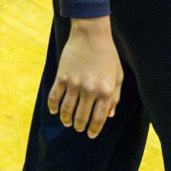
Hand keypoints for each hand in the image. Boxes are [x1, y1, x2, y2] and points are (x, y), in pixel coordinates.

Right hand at [49, 17, 122, 137]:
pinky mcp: (61, 78)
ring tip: (67, 123)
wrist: (91, 36)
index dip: (94, 129)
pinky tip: (55, 112)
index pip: (99, 117)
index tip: (91, 135)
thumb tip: (110, 115)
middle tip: (78, 129)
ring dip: (66, 120)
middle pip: (81, 117)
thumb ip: (115, 96)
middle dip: (79, 126)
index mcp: (106, 90)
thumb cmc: (108, 56)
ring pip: (66, 110)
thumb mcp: (118, 75)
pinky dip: (53, 108)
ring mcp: (74, 84)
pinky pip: (54, 98)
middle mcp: (90, 90)